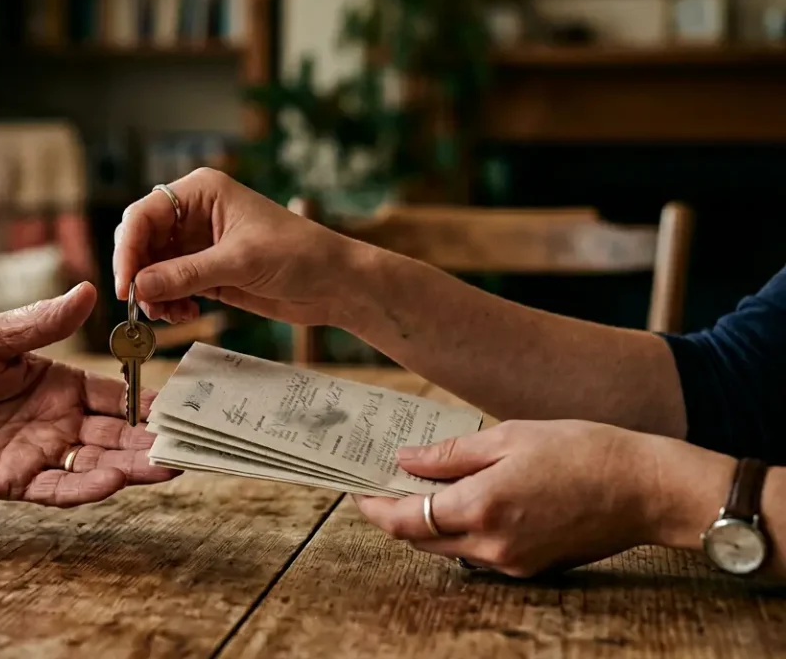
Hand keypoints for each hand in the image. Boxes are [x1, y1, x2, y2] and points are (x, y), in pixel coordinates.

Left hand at [0, 282, 177, 506]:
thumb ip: (41, 323)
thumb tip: (89, 292)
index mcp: (55, 383)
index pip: (112, 396)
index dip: (145, 402)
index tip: (179, 405)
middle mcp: (54, 422)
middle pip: (114, 436)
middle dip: (151, 442)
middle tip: (189, 444)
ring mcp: (36, 454)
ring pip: (95, 465)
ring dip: (131, 467)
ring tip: (167, 467)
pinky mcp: (12, 482)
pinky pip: (57, 489)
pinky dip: (86, 488)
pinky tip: (115, 481)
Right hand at [112, 167, 350, 325]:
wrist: (335, 284)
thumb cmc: (299, 255)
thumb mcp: (240, 262)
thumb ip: (186, 274)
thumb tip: (138, 286)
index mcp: (201, 192)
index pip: (144, 215)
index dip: (128, 249)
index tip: (125, 284)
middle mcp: (194, 214)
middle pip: (141, 241)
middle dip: (138, 273)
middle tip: (142, 305)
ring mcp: (198, 244)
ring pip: (151, 268)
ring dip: (153, 293)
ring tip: (171, 314)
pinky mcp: (205, 271)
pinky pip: (170, 286)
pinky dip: (168, 302)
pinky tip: (184, 313)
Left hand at [353, 420, 733, 577]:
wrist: (647, 488)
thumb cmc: (583, 451)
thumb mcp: (510, 437)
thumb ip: (451, 455)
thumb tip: (405, 460)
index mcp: (482, 508)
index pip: (405, 519)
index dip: (375, 506)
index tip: (357, 489)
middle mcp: (492, 544)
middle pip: (421, 539)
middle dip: (395, 514)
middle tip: (382, 484)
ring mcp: (513, 561)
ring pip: (449, 547)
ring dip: (429, 522)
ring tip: (422, 486)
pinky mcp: (533, 566)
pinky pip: (480, 551)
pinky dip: (462, 529)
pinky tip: (466, 500)